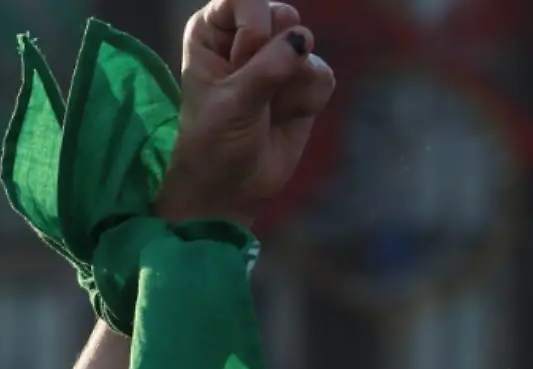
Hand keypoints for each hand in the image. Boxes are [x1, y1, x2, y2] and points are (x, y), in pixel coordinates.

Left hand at [155, 0, 336, 224]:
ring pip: (306, 44)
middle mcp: (244, 37)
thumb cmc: (213, 144)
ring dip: (288, 84)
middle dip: (273, 54)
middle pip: (282, 13)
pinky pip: (322, 75)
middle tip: (253, 91)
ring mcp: (277, 57)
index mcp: (210, 31)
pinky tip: (284, 117)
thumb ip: (266, 68)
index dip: (252, 27)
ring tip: (263, 110)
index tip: (241, 59)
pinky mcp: (304, 81)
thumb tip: (301, 40)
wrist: (230, 188)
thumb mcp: (231, 105)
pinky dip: (306, 100)